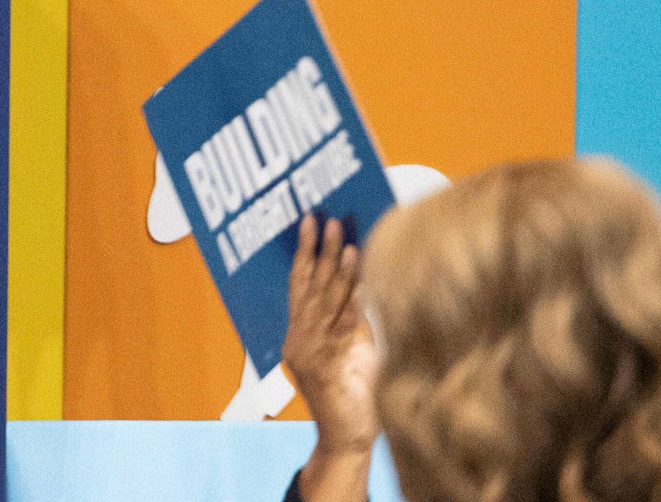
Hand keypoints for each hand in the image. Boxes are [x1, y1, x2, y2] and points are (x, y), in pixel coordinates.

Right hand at [279, 215, 378, 468]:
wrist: (348, 439)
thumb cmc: (353, 395)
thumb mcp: (349, 350)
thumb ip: (349, 320)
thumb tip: (362, 281)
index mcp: (298, 335)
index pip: (298, 285)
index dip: (304, 251)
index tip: (310, 221)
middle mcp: (298, 341)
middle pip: (308, 288)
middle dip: (318, 251)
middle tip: (327, 219)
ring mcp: (309, 355)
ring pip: (323, 304)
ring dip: (336, 271)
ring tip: (347, 242)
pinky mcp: (325, 369)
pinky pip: (341, 330)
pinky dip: (352, 305)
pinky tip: (362, 284)